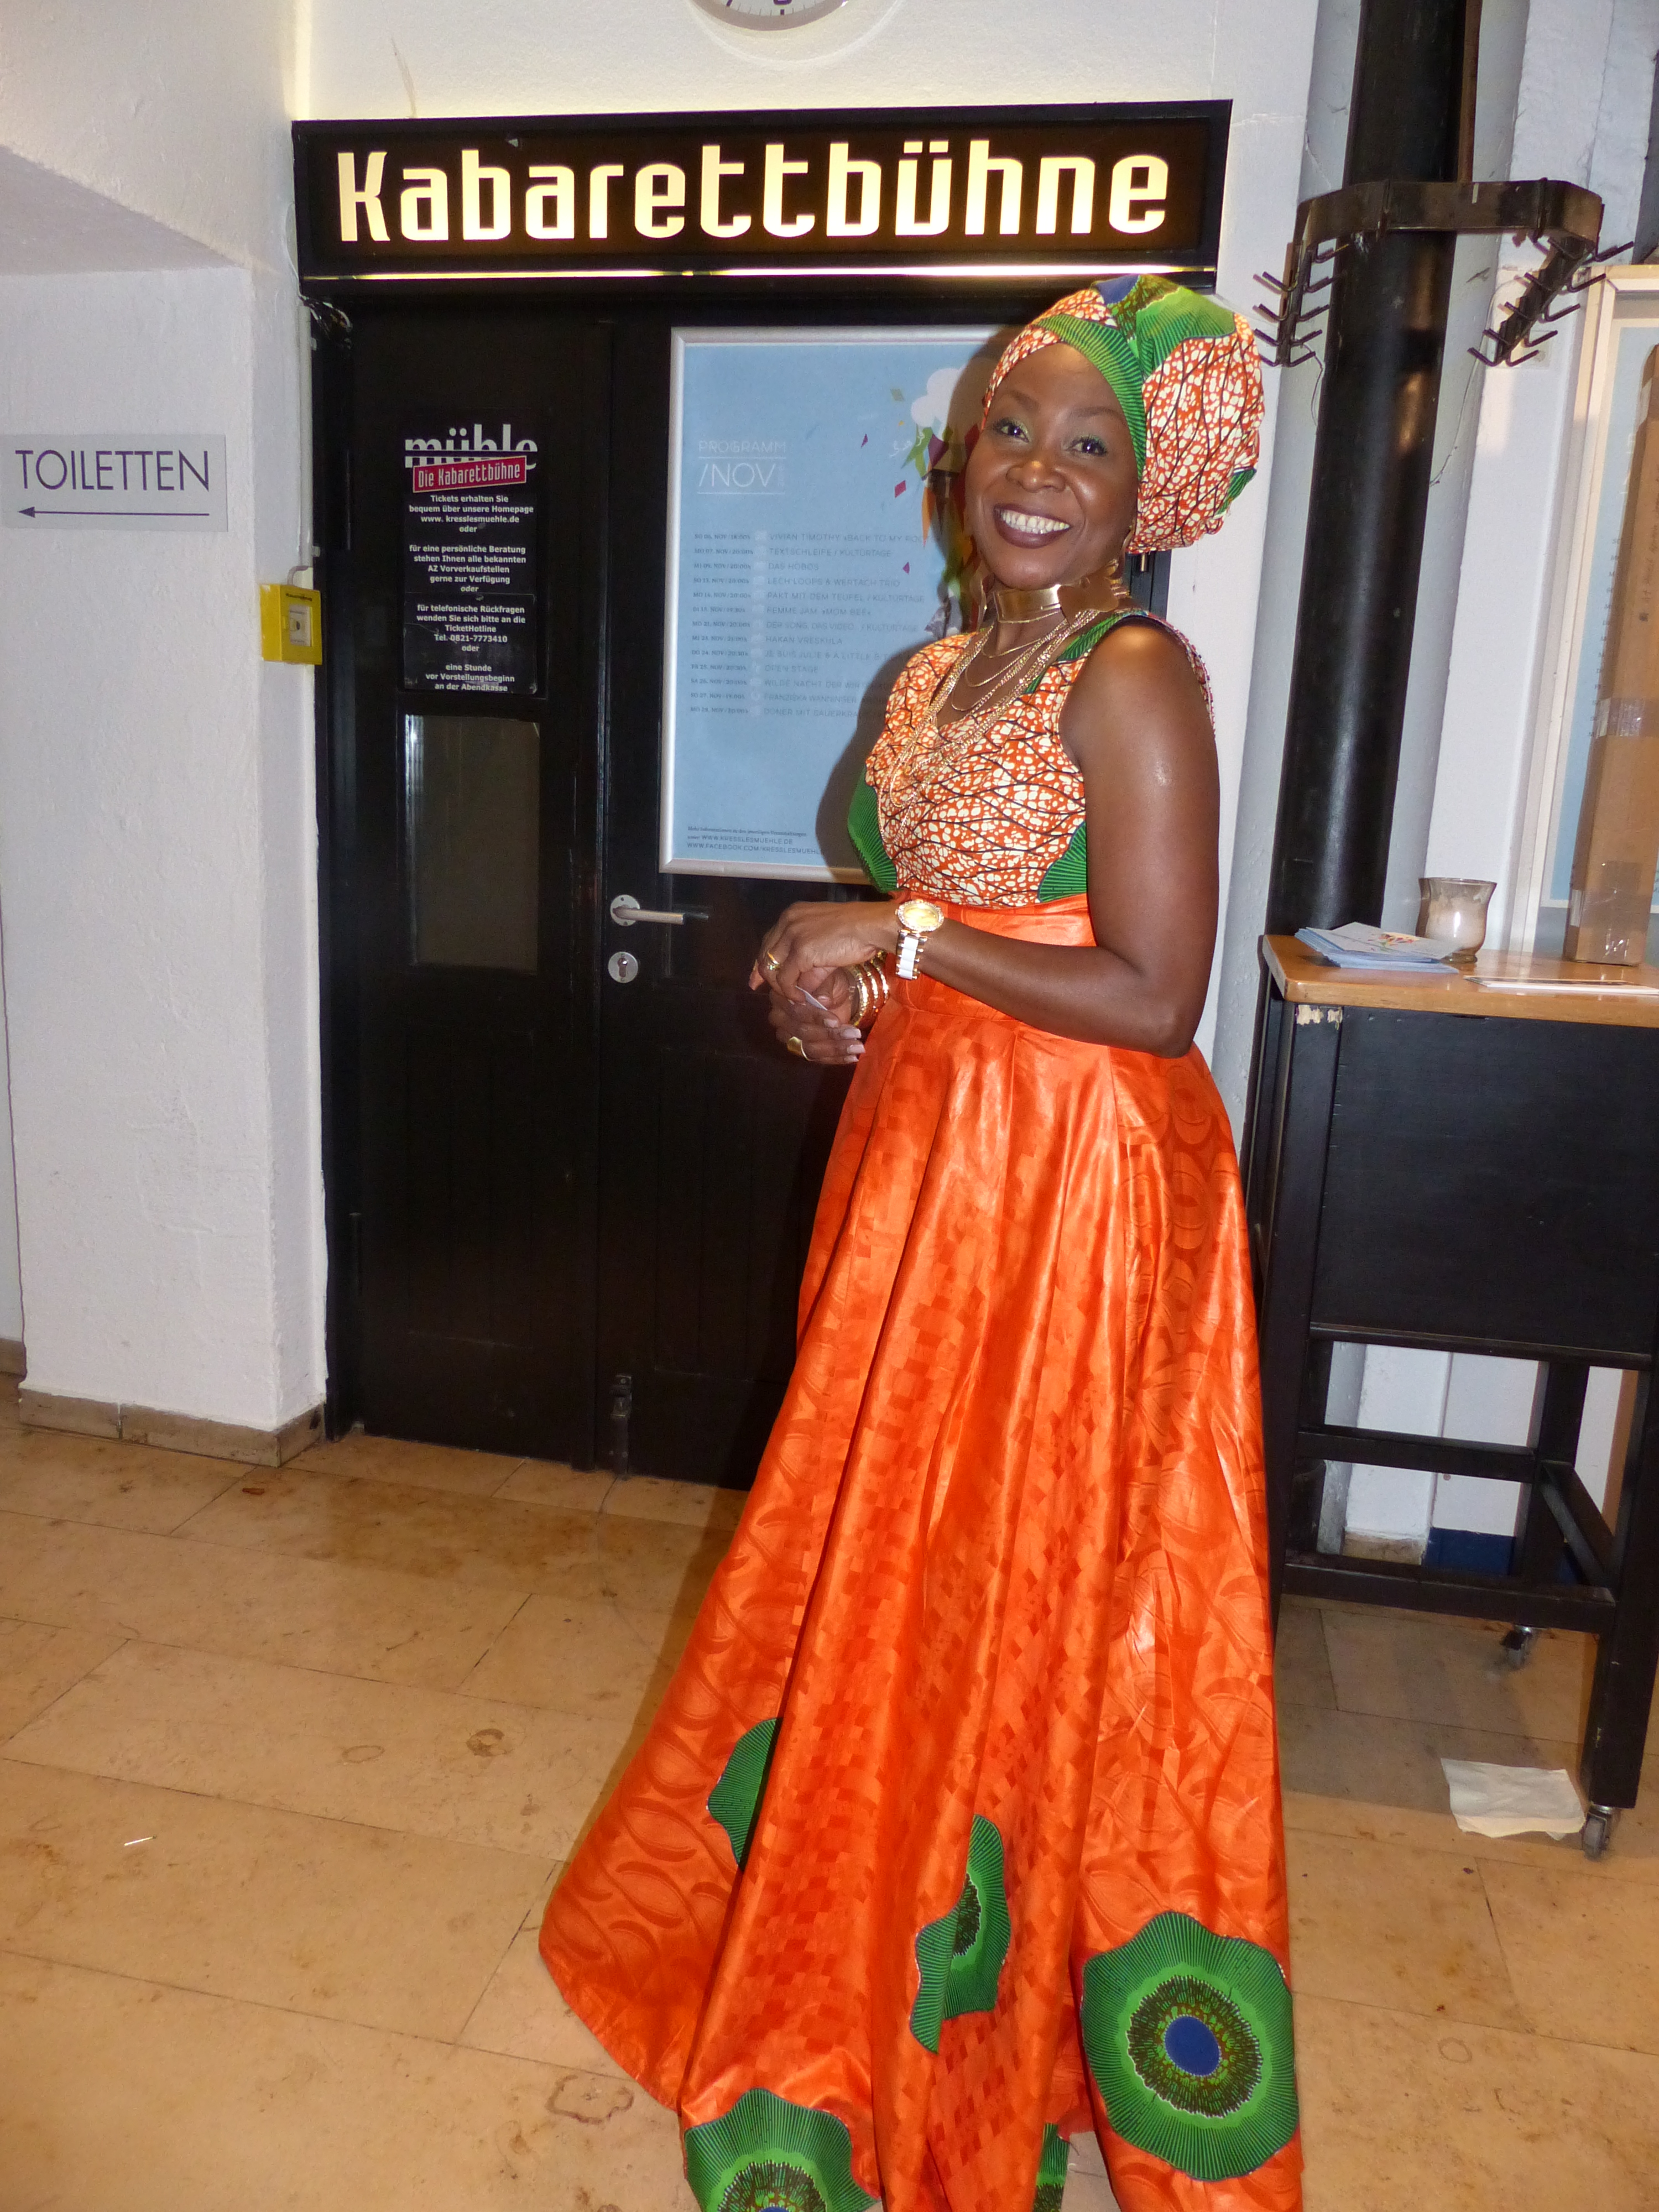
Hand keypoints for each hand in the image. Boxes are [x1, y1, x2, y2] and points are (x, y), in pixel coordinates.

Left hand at [751, 901, 898, 998]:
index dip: (761, 960)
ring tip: (793, 996)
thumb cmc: (856, 930)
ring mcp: (793, 935)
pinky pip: (787, 979)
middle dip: (763, 975)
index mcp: (793, 914)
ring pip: (773, 968)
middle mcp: (788, 921)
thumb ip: (808, 955)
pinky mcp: (801, 951)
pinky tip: (801, 997)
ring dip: (780, 986)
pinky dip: (792, 992)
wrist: (870, 926)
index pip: (768, 940)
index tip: (757, 977)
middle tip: (761, 990)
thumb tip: (799, 983)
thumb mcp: (824, 938)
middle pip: (765, 953)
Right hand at [761, 966, 863, 1065]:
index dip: (816, 1018)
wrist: (836, 994)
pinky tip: (852, 1057)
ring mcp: (788, 1036)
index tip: (836, 1021)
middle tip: (854, 1034)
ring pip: (809, 1048)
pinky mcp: (800, 1049)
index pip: (797, 1011)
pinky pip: (816, 1059)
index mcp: (782, 996)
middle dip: (830, 1034)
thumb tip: (822, 1000)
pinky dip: (836, 1059)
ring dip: (835, 1048)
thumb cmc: (830, 983)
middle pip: (803, 1032)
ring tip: (857, 1046)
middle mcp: (780, 1017)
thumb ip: (823, 987)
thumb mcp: (829, 979)